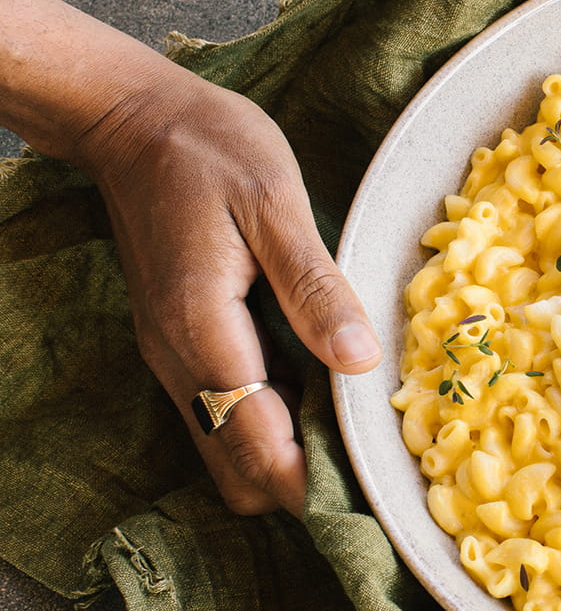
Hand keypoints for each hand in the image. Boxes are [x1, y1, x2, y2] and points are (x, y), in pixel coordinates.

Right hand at [71, 62, 380, 515]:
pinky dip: (271, 421)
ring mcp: (174, 356)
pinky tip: (325, 389)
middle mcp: (179, 360)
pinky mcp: (181, 343)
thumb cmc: (211, 151)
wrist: (134, 120)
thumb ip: (314, 288)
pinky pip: (224, 410)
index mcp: (203, 332)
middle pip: (238, 470)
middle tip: (377, 459)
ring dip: (287, 454)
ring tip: (361, 429)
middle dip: (302, 482)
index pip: (255, 448)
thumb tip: (359, 361)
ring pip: (228, 446)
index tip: (373, 490)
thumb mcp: (275, 205)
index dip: (310, 484)